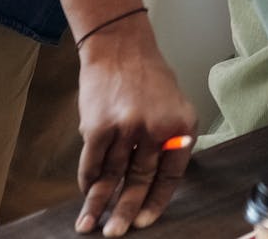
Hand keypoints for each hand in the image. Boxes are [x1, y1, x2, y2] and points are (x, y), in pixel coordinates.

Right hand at [73, 18, 195, 236]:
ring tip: (89, 226)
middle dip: (126, 210)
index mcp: (181, 126)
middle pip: (140, 179)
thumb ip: (169, 141)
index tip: (145, 221)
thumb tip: (157, 180)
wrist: (122, 48)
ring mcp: (126, 128)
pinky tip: (85, 195)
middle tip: (117, 233)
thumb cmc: (149, 79)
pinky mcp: (98, 127)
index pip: (171, 175)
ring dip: (99, 204)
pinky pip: (92, 163)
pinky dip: (88, 181)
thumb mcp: (174, 106)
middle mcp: (156, 129)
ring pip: (111, 176)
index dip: (157, 201)